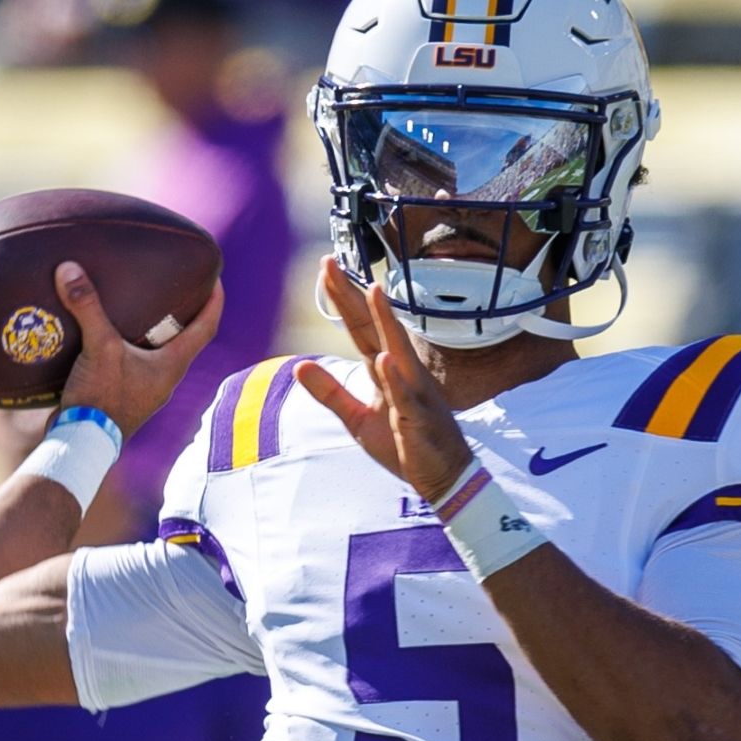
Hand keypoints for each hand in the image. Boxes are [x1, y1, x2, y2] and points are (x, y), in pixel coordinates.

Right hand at [54, 261, 222, 437]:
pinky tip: (108, 331)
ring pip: (158, 351)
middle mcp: (165, 378)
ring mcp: (146, 388)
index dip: (214, 301)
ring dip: (153, 328)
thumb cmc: (102, 399)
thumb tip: (70, 269)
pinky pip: (134, 361)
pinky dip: (128, 343)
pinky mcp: (124, 394)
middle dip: (182, 311)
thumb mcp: (98, 348)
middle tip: (174, 284)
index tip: (216, 278)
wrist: (81, 443)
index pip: (206, 328)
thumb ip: (88, 308)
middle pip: (184, 337)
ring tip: (140, 301)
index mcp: (173, 365)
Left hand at [295, 256, 473, 502]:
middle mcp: (401, 371)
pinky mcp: (417, 419)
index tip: (325, 267)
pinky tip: (384, 359)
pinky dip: (395, 378)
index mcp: (384, 369)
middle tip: (331, 263)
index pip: (359, 326)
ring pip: (397, 349)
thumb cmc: (403, 443)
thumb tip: (298, 366)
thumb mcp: (357, 418)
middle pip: (373, 327)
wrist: (441, 477)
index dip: (342, 298)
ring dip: (386, 320)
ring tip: (372, 290)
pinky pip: (405, 396)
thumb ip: (330, 392)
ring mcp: (413, 392)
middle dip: (353, 295)